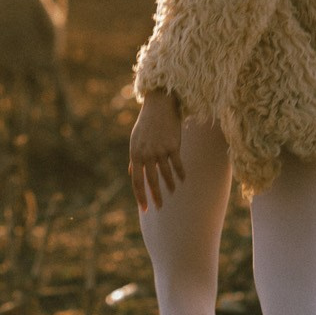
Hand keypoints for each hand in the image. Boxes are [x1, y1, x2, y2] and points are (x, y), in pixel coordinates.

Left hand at [129, 91, 184, 212]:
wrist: (159, 106)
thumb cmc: (146, 125)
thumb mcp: (135, 141)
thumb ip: (135, 159)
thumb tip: (132, 174)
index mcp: (135, 154)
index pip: (137, 181)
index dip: (140, 196)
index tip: (145, 208)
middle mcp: (147, 154)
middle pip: (151, 181)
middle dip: (155, 196)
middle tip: (159, 208)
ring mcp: (160, 150)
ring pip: (166, 174)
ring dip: (170, 186)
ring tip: (172, 193)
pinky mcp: (173, 145)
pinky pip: (177, 164)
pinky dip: (180, 174)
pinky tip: (182, 180)